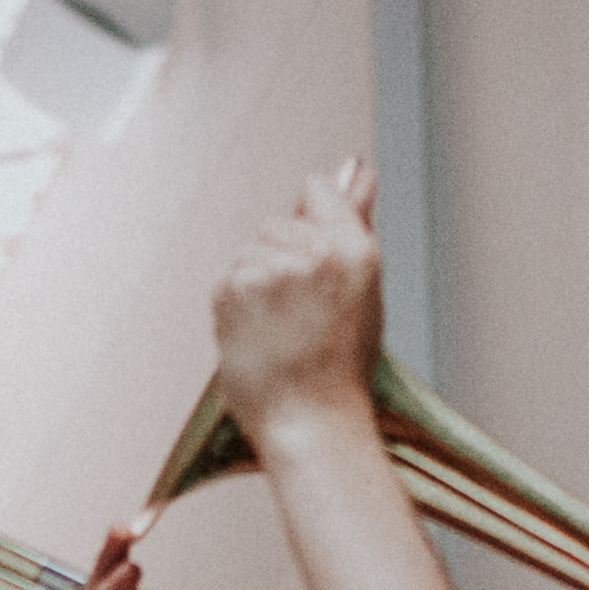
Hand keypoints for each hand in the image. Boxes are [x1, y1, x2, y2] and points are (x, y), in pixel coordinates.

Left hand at [200, 160, 384, 451]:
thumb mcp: (362, 286)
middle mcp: (318, 252)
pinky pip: (227, 277)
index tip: (313, 271)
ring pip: (249, 250)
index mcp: (356, 249)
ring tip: (280, 329)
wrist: (312, 423)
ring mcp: (274, 269)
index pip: (316, 190)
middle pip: (276, 223)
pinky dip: (234, 304)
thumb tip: (358, 166)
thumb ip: (353, 218)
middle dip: (280, 260)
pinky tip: (257, 336)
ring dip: (255, 284)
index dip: (310, 226)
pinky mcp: (235, 288)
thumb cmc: (340, 362)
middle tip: (303, 316)